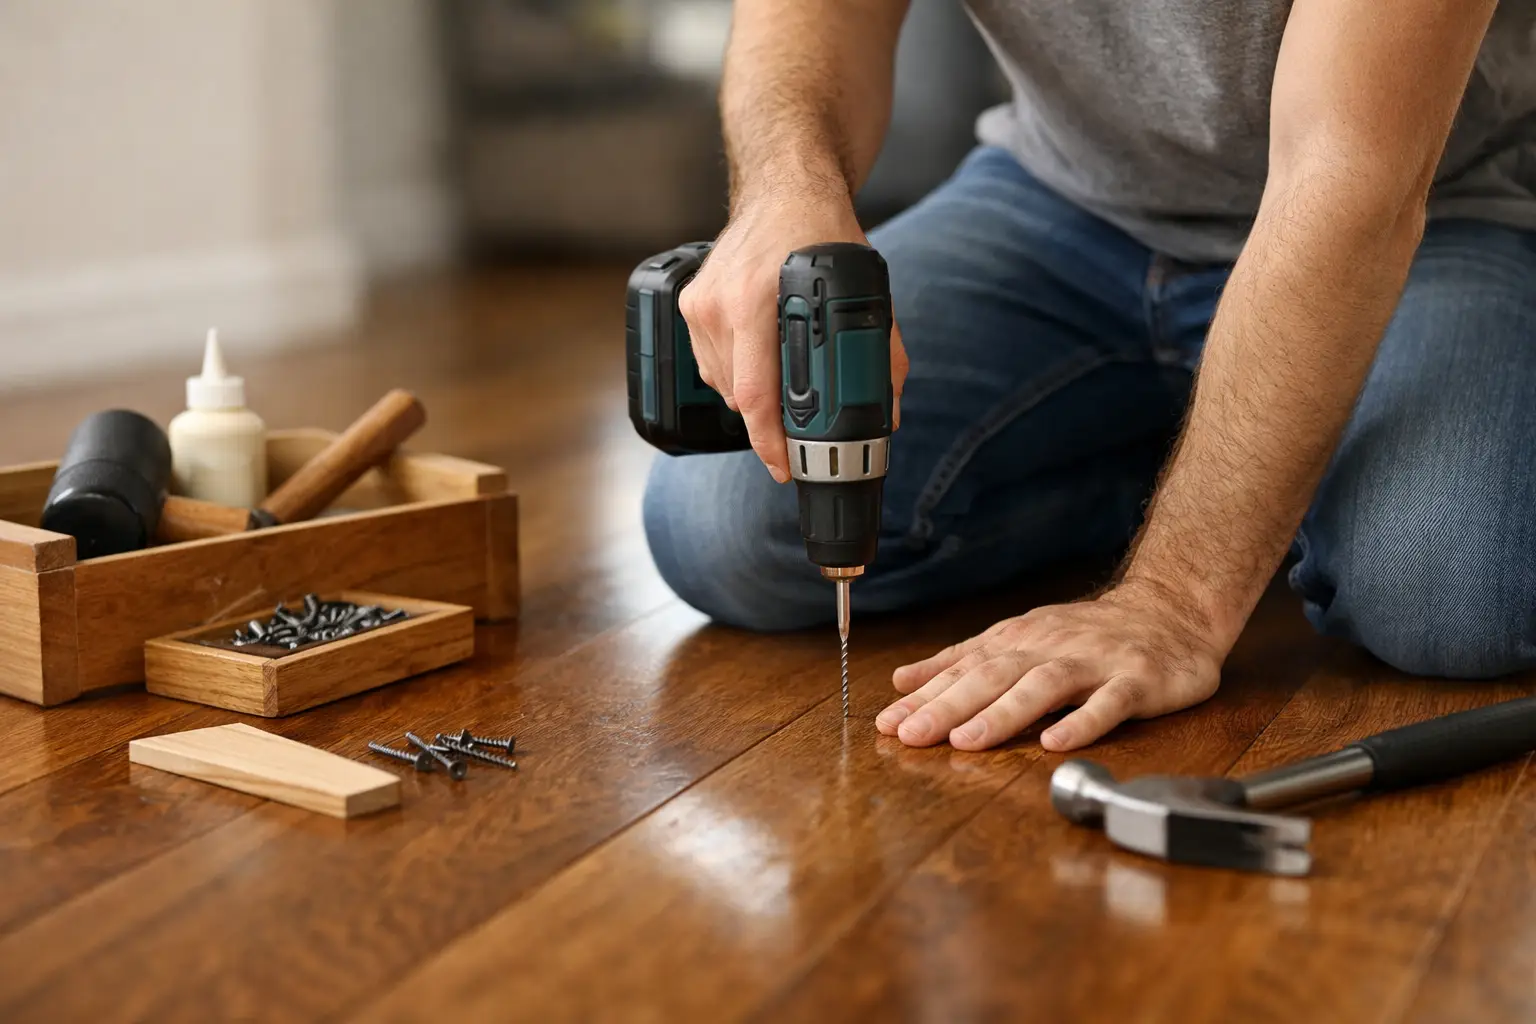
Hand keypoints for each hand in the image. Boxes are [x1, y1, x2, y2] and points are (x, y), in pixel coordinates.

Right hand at [678, 188, 908, 481]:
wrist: (782, 189)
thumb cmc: (821, 232)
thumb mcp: (865, 288)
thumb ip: (881, 352)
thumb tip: (888, 410)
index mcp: (757, 300)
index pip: (756, 395)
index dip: (771, 441)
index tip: (788, 465)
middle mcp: (720, 304)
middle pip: (740, 397)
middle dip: (771, 424)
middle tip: (800, 434)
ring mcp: (699, 304)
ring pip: (723, 386)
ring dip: (754, 399)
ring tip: (786, 383)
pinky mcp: (689, 304)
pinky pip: (710, 364)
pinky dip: (736, 375)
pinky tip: (761, 360)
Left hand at [875, 585, 1223, 751]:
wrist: (1171, 609)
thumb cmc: (1088, 633)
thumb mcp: (1018, 638)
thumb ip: (960, 661)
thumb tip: (902, 681)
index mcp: (1018, 642)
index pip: (963, 669)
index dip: (925, 697)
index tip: (888, 723)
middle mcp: (1050, 649)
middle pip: (993, 676)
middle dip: (949, 706)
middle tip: (911, 734)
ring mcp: (1094, 664)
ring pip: (1044, 686)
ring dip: (1004, 713)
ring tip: (968, 740)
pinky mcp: (1137, 681)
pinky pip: (1109, 704)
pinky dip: (1082, 723)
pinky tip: (1055, 744)